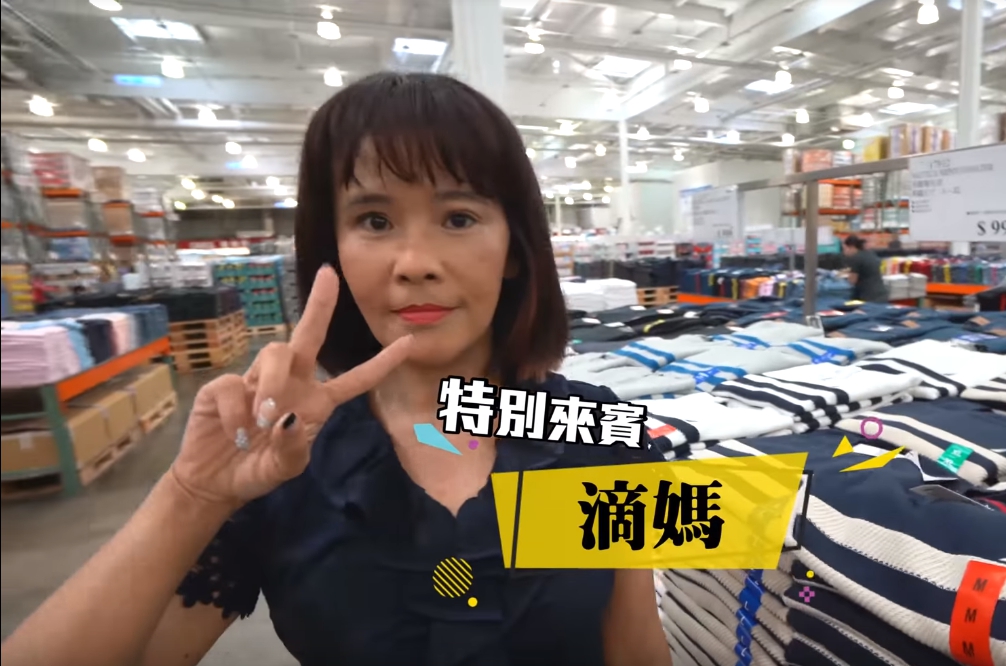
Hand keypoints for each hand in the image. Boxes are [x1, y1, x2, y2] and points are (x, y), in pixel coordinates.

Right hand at [169, 265, 413, 507]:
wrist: (216, 483)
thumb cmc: (257, 471)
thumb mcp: (284, 469)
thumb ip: (292, 450)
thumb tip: (286, 418)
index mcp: (316, 402)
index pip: (355, 380)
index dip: (381, 363)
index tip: (409, 343)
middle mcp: (291, 383)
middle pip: (309, 336)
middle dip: (320, 304)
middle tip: (329, 275)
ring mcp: (256, 381)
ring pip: (275, 352)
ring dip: (272, 384)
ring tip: (263, 419)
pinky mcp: (224, 387)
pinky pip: (234, 385)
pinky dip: (236, 413)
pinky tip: (235, 433)